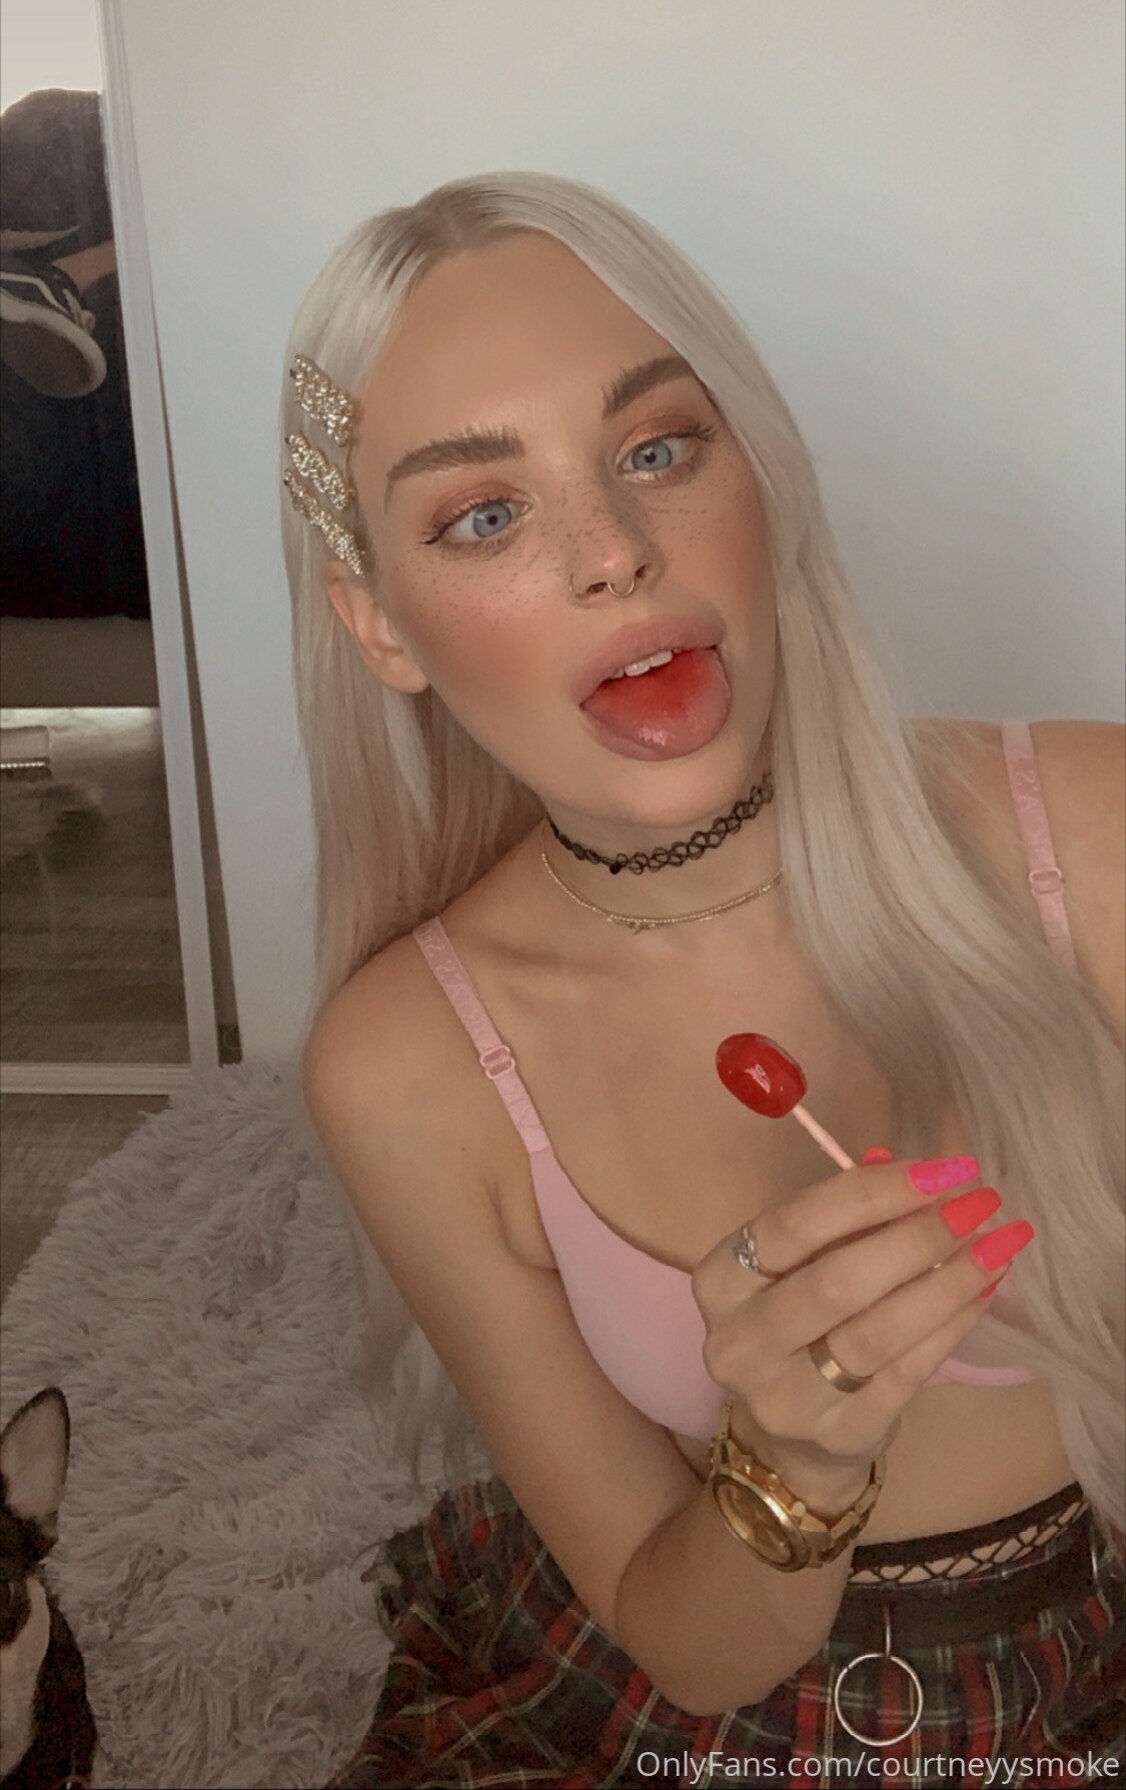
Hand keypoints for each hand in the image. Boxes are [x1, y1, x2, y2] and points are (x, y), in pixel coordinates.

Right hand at [691, 1156, 1033, 1500]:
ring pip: (877, 1333)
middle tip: (980, 1204)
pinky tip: (985, 1291)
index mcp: (721, 1280)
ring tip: (998, 1245)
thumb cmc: (803, 1320)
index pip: (795, 1223)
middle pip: (836, 1281)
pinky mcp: (837, 1435)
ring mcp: (785, 1398)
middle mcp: (739, 1342)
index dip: (873, 1192)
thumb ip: (851, 1218)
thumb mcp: (806, 1262)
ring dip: (948, 1282)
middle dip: (918, 1236)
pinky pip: (907, 1374)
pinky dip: (953, 1326)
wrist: (793, 1432)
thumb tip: (926, 1176)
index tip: (943, 1170)